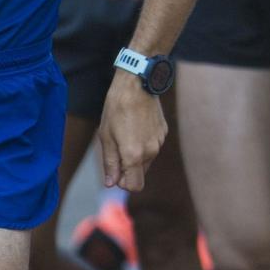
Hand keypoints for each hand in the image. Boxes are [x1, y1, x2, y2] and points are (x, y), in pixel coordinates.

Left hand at [97, 75, 165, 190]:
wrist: (137, 84)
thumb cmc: (117, 109)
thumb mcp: (106, 137)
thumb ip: (110, 163)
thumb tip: (111, 183)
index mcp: (134, 156)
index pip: (134, 186)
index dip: (123, 183)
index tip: (114, 171)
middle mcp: (151, 152)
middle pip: (140, 174)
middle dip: (128, 169)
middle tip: (116, 149)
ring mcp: (159, 141)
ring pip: (147, 159)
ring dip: (136, 155)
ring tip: (125, 134)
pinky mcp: (164, 131)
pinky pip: (153, 145)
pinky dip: (144, 142)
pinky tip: (136, 125)